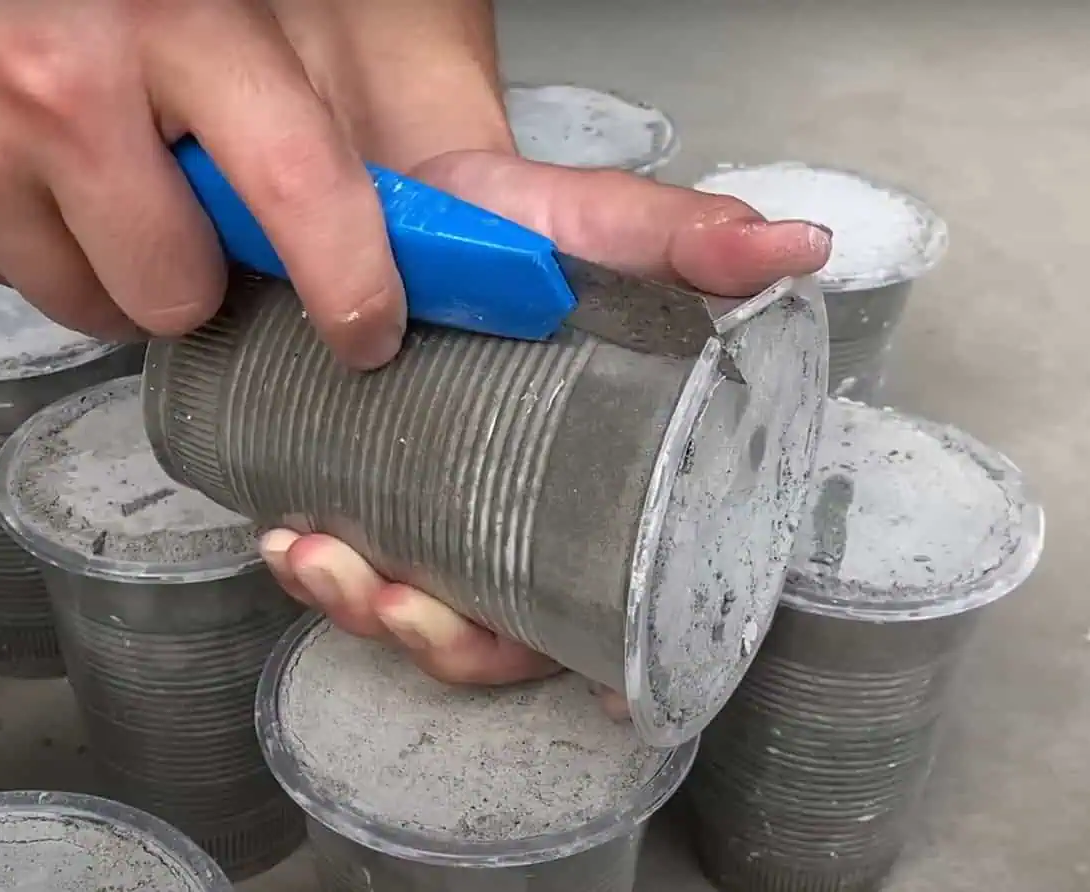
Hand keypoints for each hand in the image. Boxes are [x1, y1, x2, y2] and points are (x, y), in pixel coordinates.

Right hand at [0, 0, 508, 370]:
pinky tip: (22, 149)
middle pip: (174, 294)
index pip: (290, 189)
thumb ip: (372, 79)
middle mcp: (51, 85)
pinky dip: (27, 231)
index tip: (366, 328)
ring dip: (110, 255)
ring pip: (83, 304)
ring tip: (97, 157)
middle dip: (201, 269)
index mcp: (169, 9)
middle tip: (188, 193)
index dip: (346, 282)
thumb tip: (520, 200)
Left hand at [259, 153, 832, 700]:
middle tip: (399, 604)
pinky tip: (288, 537)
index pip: (631, 594)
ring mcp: (450, 518)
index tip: (602, 691)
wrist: (414, 200)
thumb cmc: (526, 222)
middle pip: (513, 636)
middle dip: (450, 641)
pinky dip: (317, 570)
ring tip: (317, 560)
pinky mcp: (376, 500)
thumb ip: (690, 238)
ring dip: (365, 609)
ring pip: (422, 616)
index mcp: (614, 481)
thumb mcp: (601, 218)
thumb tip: (801, 247)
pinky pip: (353, 569)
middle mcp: (538, 521)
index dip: (623, 657)